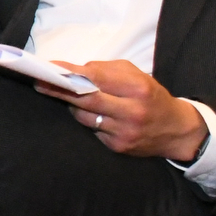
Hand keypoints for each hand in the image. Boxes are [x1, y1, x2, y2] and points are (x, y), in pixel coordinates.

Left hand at [37, 59, 208, 160]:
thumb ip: (106, 70)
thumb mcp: (136, 76)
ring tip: (66, 96)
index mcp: (138, 88)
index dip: (71, 73)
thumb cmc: (151, 96)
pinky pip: (93, 131)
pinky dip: (88, 120)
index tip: (50, 67)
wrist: (176, 130)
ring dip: (73, 106)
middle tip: (39, 83)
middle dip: (60, 91)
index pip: (97, 78)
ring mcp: (124, 132)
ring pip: (85, 117)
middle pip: (86, 100)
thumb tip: (74, 70)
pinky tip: (90, 114)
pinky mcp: (118, 147)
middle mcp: (132, 112)